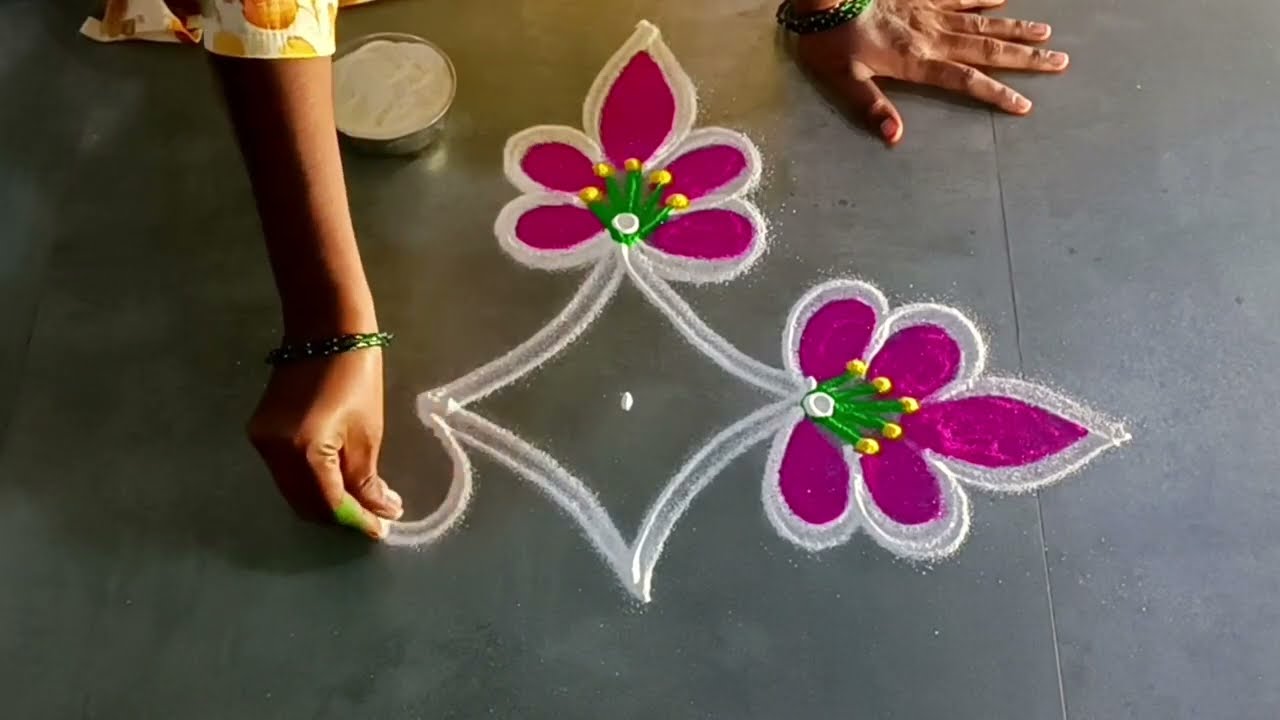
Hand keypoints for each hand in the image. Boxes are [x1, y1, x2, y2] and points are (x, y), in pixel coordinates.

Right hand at [248, 348, 402, 538]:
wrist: (324, 328)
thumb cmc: (355, 375)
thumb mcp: (367, 432)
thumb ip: (367, 479)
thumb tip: (381, 511)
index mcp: (303, 451)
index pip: (329, 503)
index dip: (357, 520)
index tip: (383, 529)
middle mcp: (273, 452)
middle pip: (306, 504)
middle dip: (341, 516)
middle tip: (376, 517)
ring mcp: (262, 443)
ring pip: (294, 491)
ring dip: (326, 501)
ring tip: (363, 502)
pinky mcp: (260, 433)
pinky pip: (286, 473)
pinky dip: (311, 483)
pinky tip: (338, 481)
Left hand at [793, 0, 1067, 143]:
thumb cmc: (829, 41)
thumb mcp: (843, 81)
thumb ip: (871, 107)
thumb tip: (895, 137)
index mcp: (915, 61)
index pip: (965, 81)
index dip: (996, 94)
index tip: (1025, 105)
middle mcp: (931, 36)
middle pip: (987, 48)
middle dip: (1025, 57)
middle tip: (1060, 61)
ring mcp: (928, 11)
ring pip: (981, 21)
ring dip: (1015, 27)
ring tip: (1046, 32)